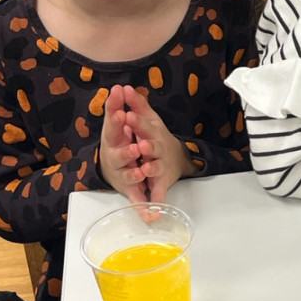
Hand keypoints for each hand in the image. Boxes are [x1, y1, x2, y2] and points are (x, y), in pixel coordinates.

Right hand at [98, 84, 149, 199]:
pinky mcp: (133, 190)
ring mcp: (125, 174)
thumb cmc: (120, 140)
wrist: (118, 165)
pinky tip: (151, 215)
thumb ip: (121, 105)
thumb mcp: (121, 121)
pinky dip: (144, 208)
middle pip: (119, 155)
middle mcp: (116, 158)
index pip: (113, 128)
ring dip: (135, 176)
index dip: (115, 122)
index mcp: (114, 139)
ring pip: (129, 177)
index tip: (120, 115)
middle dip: (127, 152)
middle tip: (137, 148)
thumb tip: (121, 87)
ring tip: (143, 172)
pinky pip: (138, 199)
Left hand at [115, 84, 196, 203]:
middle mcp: (157, 149)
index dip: (135, 121)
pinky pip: (156, 194)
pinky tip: (151, 213)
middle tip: (139, 143)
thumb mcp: (149, 119)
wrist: (176, 159)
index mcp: (152, 132)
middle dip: (146, 144)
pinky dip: (154, 203)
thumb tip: (124, 87)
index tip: (126, 115)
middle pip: (152, 145)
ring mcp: (159, 166)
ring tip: (145, 168)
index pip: (143, 124)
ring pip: (155, 168)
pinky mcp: (159, 183)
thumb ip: (137, 104)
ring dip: (151, 168)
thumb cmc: (156, 137)